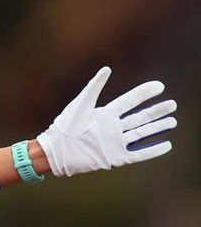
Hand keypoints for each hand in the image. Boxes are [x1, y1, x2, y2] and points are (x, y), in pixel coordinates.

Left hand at [37, 67, 174, 176]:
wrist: (55, 152)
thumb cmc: (64, 127)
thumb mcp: (80, 105)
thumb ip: (94, 87)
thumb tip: (107, 69)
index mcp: (106, 114)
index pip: (130, 101)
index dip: (144, 94)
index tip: (159, 86)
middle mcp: (113, 128)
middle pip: (140, 117)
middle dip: (157, 111)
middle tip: (173, 105)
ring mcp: (114, 143)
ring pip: (141, 134)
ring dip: (157, 128)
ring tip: (172, 122)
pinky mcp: (114, 158)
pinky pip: (138, 154)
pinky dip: (152, 150)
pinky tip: (166, 145)